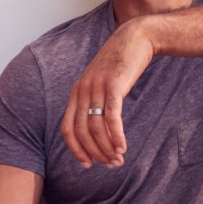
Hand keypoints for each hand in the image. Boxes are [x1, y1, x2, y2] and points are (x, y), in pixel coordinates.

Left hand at [61, 22, 153, 167]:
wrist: (135, 38)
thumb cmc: (120, 63)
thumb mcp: (100, 82)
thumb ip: (94, 101)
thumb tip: (96, 128)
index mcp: (76, 92)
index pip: (68, 128)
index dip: (76, 150)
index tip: (87, 164)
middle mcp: (83, 90)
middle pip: (82, 132)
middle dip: (95, 153)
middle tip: (110, 165)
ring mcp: (97, 87)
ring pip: (96, 128)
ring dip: (107, 148)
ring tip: (118, 159)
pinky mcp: (114, 86)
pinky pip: (112, 118)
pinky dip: (116, 136)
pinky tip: (123, 147)